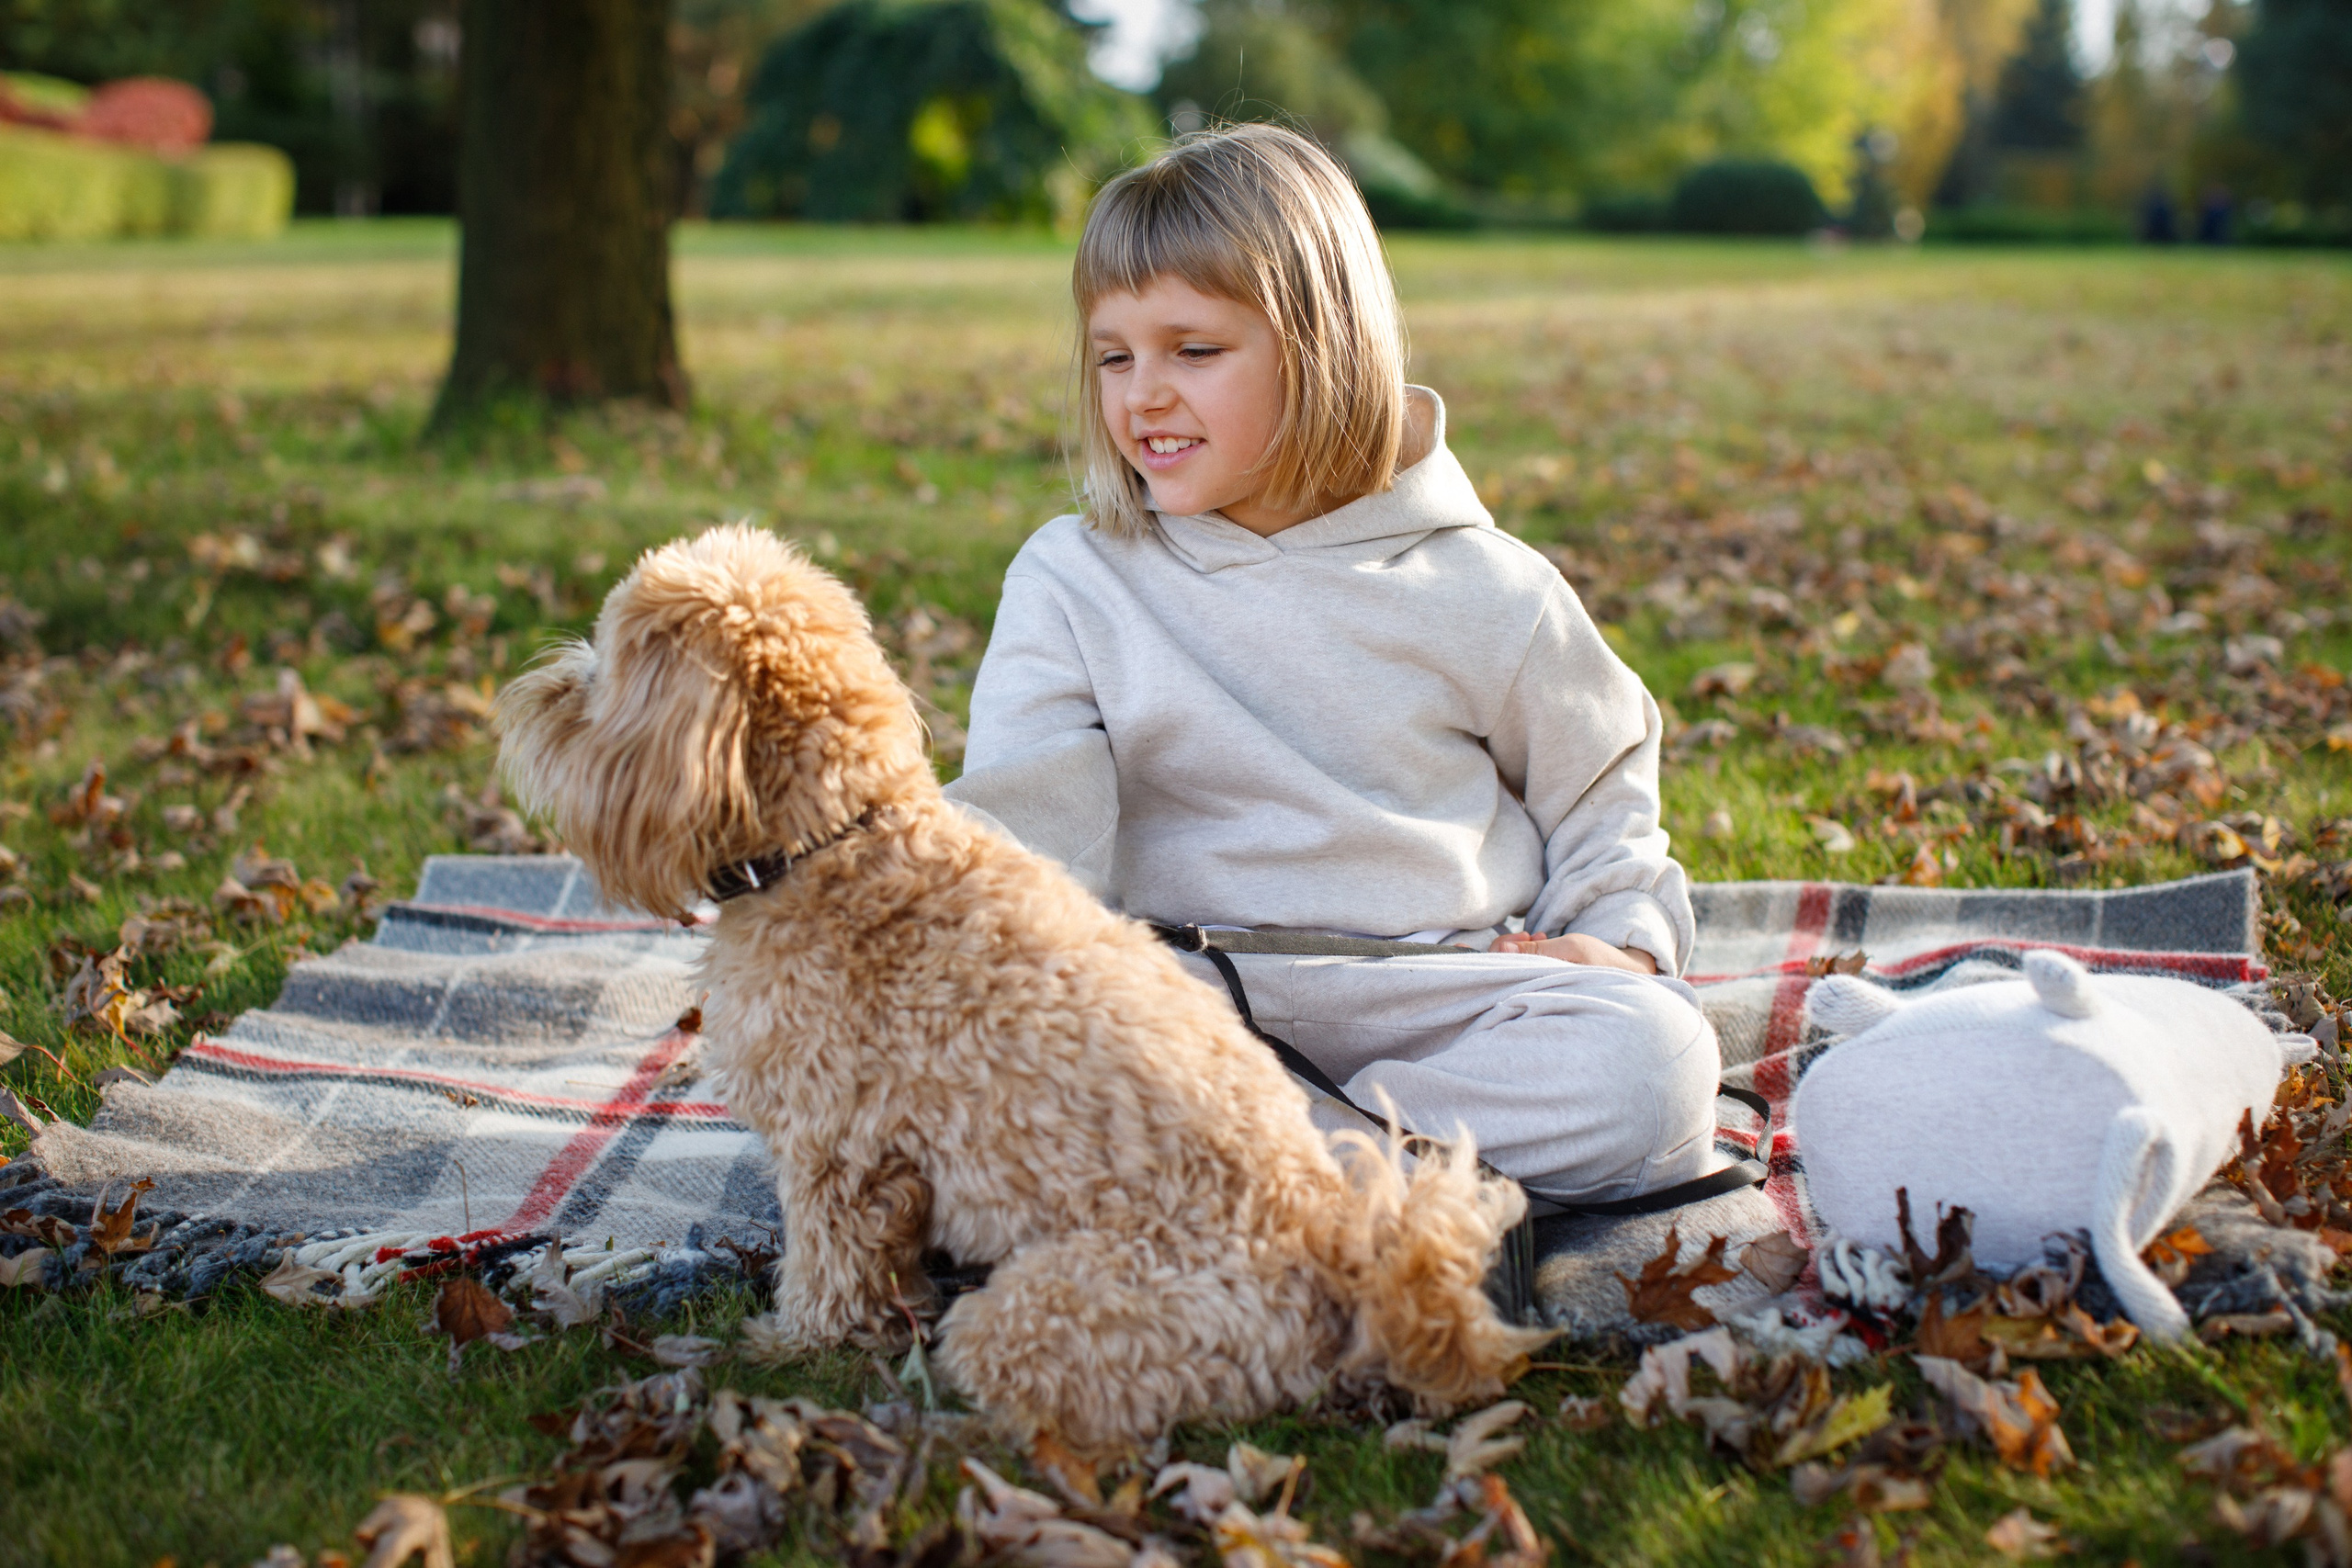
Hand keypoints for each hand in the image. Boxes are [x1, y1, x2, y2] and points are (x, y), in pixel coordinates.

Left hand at [1489, 931, 1659, 973]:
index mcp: (1537, 987)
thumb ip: (1536, 950)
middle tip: (1531, 935)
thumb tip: (1501, 949)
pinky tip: (1542, 940)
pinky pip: (1525, 967)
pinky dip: (1530, 952)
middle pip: (1500, 968)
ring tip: (1540, 936)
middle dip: (1511, 946)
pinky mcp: (1546, 982)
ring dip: (1521, 947)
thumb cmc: (1601, 963)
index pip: (1498, 970)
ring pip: (1513, 966)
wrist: (1628, 975)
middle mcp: (1534, 991)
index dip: (1500, 949)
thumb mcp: (1570, 949)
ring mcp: (1539, 987)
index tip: (1524, 936)